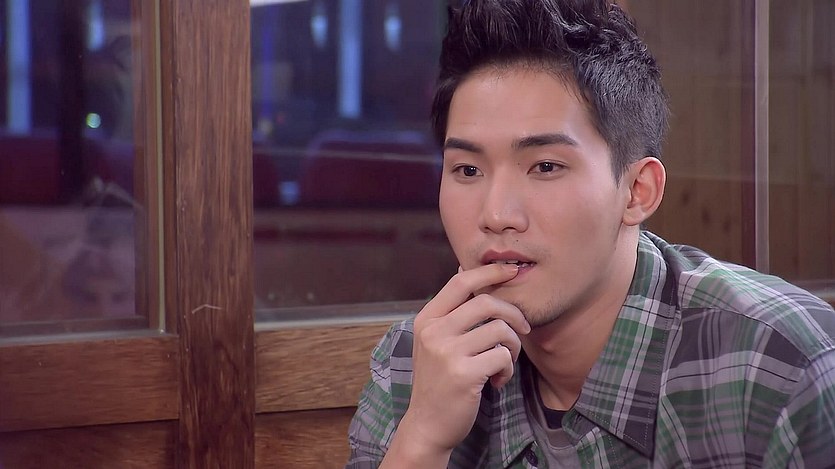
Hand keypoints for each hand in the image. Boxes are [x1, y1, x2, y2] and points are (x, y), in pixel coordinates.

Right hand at [392, 263, 530, 461]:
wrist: (427, 426)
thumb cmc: (438, 382)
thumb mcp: (434, 342)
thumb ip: (450, 312)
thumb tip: (465, 269)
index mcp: (426, 319)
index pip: (461, 281)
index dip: (490, 271)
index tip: (512, 271)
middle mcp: (434, 332)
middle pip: (486, 302)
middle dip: (513, 313)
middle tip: (522, 329)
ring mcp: (447, 353)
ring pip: (500, 330)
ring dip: (512, 346)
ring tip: (504, 362)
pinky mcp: (464, 374)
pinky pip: (502, 357)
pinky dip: (507, 369)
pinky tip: (497, 381)